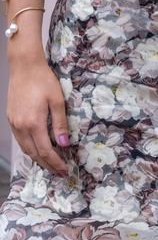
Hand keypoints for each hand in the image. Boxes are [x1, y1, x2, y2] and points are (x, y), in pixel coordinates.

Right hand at [7, 61, 69, 175]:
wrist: (24, 66)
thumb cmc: (44, 80)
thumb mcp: (57, 100)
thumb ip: (60, 123)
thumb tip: (65, 144)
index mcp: (34, 124)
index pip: (46, 151)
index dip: (56, 163)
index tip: (65, 171)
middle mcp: (21, 127)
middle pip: (34, 154)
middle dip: (48, 165)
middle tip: (59, 172)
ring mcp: (14, 124)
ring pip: (25, 149)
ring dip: (38, 159)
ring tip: (50, 164)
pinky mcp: (11, 119)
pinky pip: (20, 140)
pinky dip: (29, 148)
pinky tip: (37, 148)